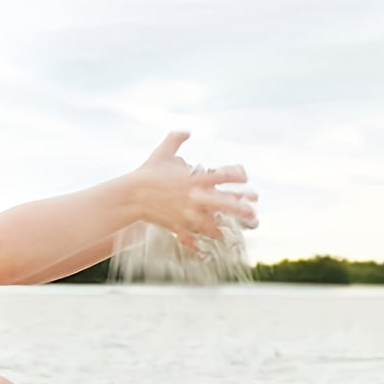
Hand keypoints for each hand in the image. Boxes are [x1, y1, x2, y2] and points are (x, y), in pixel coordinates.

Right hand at [137, 132, 258, 249]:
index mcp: (195, 179)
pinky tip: (205, 252)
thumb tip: (187, 130)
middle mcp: (195, 197)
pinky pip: (191, 240)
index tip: (245, 178)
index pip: (224, 175)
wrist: (130, 195)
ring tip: (233, 233)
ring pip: (212, 226)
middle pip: (225, 204)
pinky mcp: (177, 227)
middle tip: (253, 212)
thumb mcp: (162, 152)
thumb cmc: (147, 173)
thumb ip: (176, 139)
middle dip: (241, 208)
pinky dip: (197, 248)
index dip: (238, 175)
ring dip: (224, 230)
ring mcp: (187, 214)